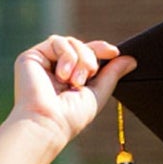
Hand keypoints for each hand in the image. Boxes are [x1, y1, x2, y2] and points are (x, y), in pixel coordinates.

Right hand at [9, 36, 130, 151]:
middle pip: (81, 45)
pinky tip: (63, 75)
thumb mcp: (98, 93)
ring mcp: (44, 61)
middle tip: (89, 76)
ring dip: (80, 59)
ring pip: (70, 42)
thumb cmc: (72, 115)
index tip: (114, 52)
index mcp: (71, 76)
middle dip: (91, 58)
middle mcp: (57, 67)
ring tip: (75, 81)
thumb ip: (112, 74)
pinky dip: (66, 56)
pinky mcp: (31, 56)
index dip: (101, 49)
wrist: (49, 122)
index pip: (87, 54)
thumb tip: (131, 59)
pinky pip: (56, 42)